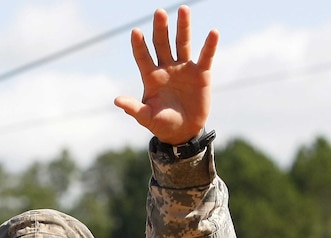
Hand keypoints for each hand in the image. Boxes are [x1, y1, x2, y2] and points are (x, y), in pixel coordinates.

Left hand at [114, 5, 218, 144]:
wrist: (183, 131)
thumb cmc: (161, 124)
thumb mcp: (147, 118)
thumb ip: (134, 109)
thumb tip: (117, 101)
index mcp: (151, 77)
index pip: (143, 57)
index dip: (139, 45)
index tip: (135, 32)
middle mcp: (166, 68)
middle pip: (162, 44)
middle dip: (160, 29)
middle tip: (158, 12)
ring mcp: (183, 68)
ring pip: (182, 43)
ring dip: (183, 27)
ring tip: (183, 9)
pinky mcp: (200, 73)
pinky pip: (206, 56)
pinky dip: (209, 45)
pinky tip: (213, 32)